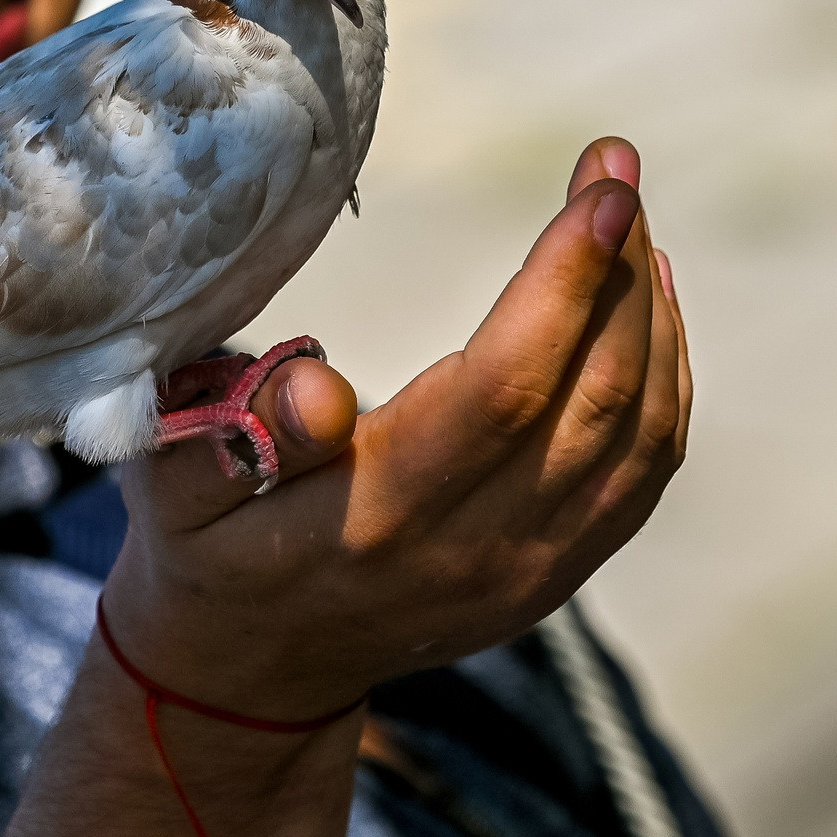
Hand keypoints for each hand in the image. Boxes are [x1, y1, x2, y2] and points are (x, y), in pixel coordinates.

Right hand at [103, 137, 691, 719]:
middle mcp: (469, 552)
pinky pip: (643, 473)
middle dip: (617, 272)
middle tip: (614, 168)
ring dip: (650, 318)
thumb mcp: (173, 483)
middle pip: (590, 404)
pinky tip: (644, 306)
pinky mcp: (556, 575)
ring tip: (626, 221)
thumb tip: (320, 389)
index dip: (564, 287)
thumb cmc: (207, 540)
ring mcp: (526, 572)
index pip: (502, 392)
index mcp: (374, 518)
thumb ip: (226, 433)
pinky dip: (663, 380)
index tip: (600, 192)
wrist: (251, 668)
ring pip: (636, 437)